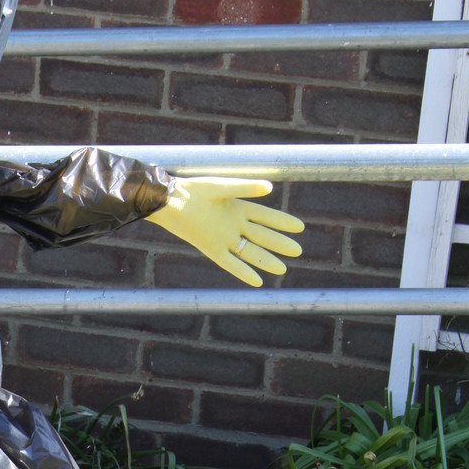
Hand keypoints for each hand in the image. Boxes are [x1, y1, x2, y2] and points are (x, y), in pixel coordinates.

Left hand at [147, 176, 303, 287]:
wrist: (169, 202)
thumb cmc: (193, 190)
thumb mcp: (220, 187)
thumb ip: (244, 188)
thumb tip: (270, 187)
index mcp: (238, 207)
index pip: (266, 216)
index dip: (282, 222)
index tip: (300, 228)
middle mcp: (233, 225)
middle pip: (262, 236)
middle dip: (280, 244)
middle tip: (298, 251)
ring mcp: (224, 239)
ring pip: (250, 252)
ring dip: (266, 261)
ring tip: (283, 270)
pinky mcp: (211, 249)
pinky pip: (231, 263)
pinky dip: (244, 272)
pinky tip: (258, 281)